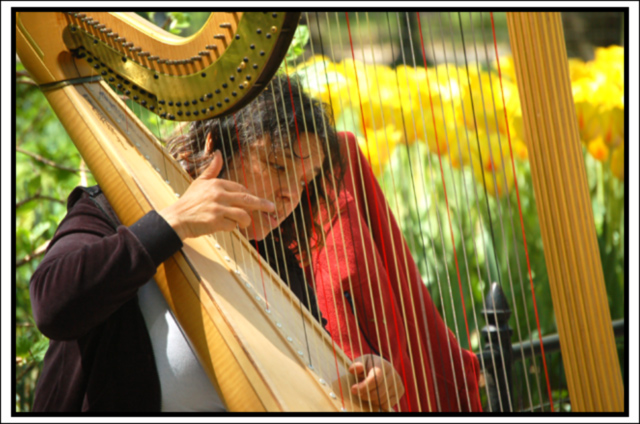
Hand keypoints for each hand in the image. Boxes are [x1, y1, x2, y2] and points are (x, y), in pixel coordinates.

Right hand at [159, 150, 275, 239]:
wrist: (177, 219)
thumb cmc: (189, 201)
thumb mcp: (200, 182)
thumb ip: (212, 168)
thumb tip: (218, 152)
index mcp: (217, 184)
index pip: (241, 188)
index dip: (248, 196)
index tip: (253, 202)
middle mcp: (218, 194)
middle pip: (247, 199)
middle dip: (262, 204)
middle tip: (272, 207)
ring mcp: (217, 208)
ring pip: (243, 215)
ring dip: (246, 221)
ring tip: (244, 224)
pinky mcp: (216, 222)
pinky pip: (233, 226)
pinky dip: (232, 228)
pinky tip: (224, 227)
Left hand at [349, 354, 404, 410]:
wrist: (381, 366)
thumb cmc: (368, 365)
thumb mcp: (361, 362)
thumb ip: (356, 364)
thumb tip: (355, 368)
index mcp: (382, 364)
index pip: (375, 379)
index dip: (363, 387)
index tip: (353, 389)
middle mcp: (392, 373)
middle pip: (378, 392)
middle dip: (365, 395)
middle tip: (357, 393)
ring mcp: (398, 382)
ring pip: (382, 399)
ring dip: (371, 399)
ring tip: (366, 393)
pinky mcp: (400, 390)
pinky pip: (388, 404)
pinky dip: (379, 403)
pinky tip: (375, 396)